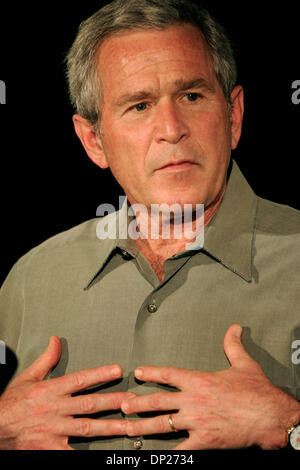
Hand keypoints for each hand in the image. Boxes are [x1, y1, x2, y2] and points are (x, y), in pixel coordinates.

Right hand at [0, 336, 133, 449]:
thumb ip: (46, 359)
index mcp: (50, 390)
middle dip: (113, 401)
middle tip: (132, 399)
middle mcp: (55, 409)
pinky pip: (73, 451)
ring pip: (87, 427)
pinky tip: (103, 451)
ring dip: (110, 426)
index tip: (117, 370)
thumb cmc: (11, 404)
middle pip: (89, 404)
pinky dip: (86, 452)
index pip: (80, 379)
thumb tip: (56, 340)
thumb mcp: (28, 377)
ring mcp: (54, 430)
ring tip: (129, 425)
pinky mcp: (51, 448)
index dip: (100, 374)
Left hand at [122, 324, 299, 449]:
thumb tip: (233, 328)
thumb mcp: (244, 364)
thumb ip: (233, 345)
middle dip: (139, 402)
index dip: (151, 372)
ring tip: (128, 428)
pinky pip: (181, 448)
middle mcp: (194, 400)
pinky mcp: (204, 441)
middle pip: (159, 400)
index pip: (169, 374)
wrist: (271, 416)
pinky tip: (156, 453)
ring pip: (164, 424)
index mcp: (199, 380)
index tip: (138, 372)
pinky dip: (169, 451)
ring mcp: (197, 421)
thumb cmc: (258, 391)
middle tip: (123, 404)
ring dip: (144, 426)